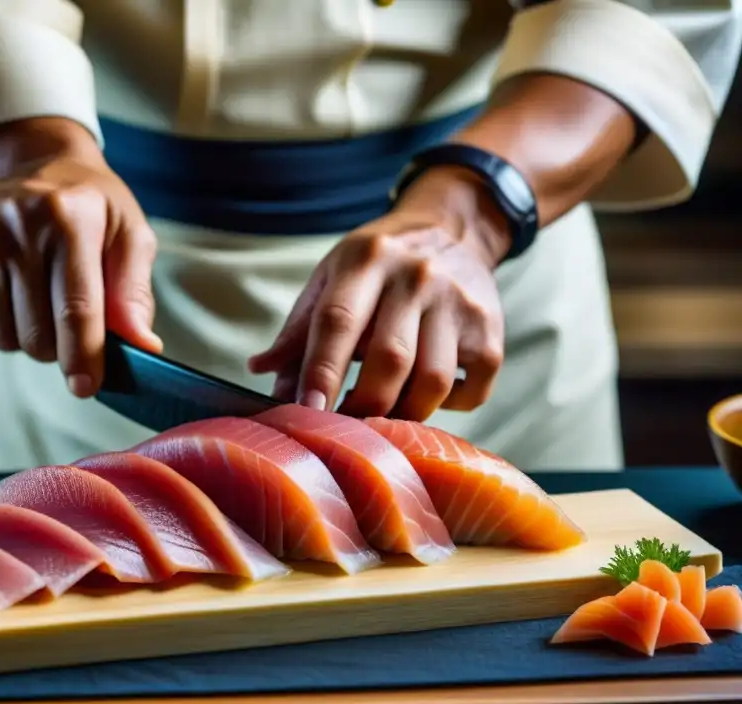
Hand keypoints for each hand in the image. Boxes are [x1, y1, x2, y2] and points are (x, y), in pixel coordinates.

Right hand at [0, 119, 161, 397]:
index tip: (86, 387)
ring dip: (26, 337)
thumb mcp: (130, 236)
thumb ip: (135, 293)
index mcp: (72, 218)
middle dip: (59, 349)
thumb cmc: (93, 209)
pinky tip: (7, 291)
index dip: (83, 357)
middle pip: (37, 333)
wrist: (34, 162)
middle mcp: (19, 223)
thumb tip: (143, 347)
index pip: (76, 309)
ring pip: (2, 335)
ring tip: (40, 299)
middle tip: (71, 325)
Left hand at [248, 167, 511, 421]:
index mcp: (367, 260)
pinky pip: (469, 391)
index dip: (321, 371)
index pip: (339, 321)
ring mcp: (459, 302)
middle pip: (390, 359)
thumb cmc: (376, 266)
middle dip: (363, 405)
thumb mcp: (331, 278)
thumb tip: (260, 371)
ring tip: (385, 412)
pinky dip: (446, 407)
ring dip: (404, 412)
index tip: (307, 411)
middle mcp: (417, 276)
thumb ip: (298, 329)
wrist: (453, 230)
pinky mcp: (490, 330)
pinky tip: (426, 393)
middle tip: (347, 425)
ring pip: (432, 382)